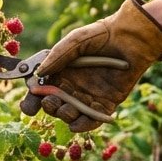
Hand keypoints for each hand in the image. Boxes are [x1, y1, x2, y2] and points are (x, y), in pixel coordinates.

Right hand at [21, 0, 161, 131]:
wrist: (132, 38)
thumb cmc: (102, 35)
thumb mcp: (76, 41)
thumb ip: (57, 56)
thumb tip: (38, 73)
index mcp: (60, 72)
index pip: (40, 91)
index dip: (32, 101)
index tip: (28, 106)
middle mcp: (72, 86)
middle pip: (53, 105)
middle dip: (49, 107)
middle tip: (51, 101)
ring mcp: (88, 96)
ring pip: (70, 115)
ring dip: (65, 116)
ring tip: (67, 108)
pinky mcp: (106, 104)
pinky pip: (92, 120)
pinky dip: (84, 125)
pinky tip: (78, 123)